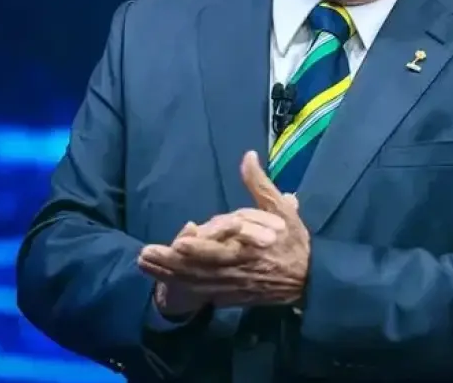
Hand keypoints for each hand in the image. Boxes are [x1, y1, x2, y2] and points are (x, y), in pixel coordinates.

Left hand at [139, 151, 309, 307]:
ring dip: (168, 273)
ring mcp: (232, 286)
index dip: (200, 249)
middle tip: (146, 254)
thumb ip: (260, 185)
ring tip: (143, 262)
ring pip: (195, 281)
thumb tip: (247, 156)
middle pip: (200, 269)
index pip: (221, 250)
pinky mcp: (230, 296)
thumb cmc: (293, 241)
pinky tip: (160, 278)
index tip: (180, 243)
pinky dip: (181, 287)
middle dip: (172, 264)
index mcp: (250, 248)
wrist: (308, 280)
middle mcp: (237, 270)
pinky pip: (201, 293)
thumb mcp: (281, 209)